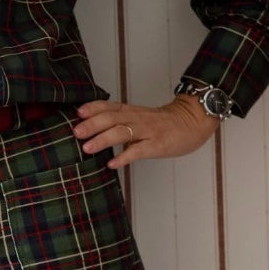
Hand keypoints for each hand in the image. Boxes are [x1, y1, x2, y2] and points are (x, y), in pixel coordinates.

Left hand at [71, 94, 220, 168]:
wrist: (192, 122)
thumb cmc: (163, 123)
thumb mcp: (139, 117)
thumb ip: (120, 121)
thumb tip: (93, 130)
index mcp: (132, 111)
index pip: (109, 106)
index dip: (93, 108)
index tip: (78, 112)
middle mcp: (137, 119)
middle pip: (112, 118)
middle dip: (92, 124)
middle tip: (76, 132)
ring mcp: (147, 131)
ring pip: (122, 132)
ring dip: (103, 139)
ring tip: (87, 147)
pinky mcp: (157, 145)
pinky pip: (139, 151)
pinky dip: (124, 157)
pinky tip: (112, 163)